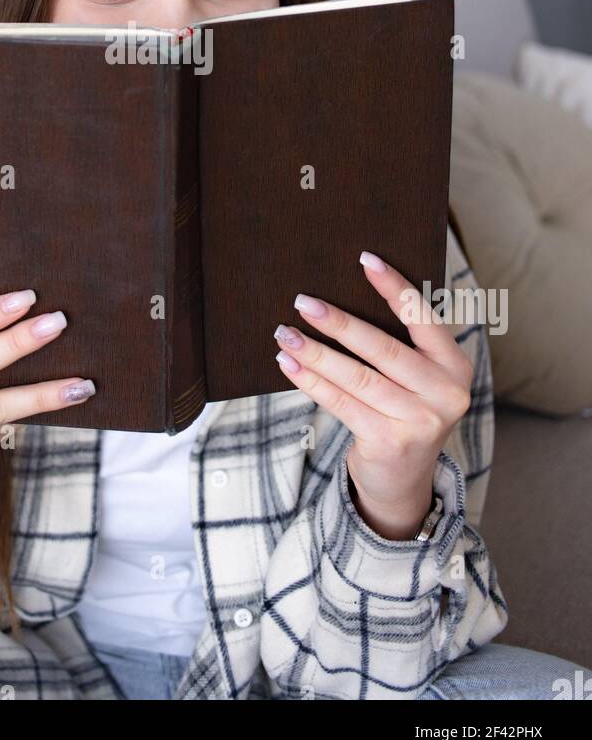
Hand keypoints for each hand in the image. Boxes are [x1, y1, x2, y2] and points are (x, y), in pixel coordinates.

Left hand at [274, 250, 472, 540]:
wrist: (404, 481)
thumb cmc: (403, 411)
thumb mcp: (417, 378)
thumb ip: (400, 344)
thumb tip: (344, 296)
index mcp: (455, 365)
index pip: (423, 318)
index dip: (394, 287)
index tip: (365, 258)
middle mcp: (445, 393)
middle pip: (383, 348)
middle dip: (339, 323)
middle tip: (303, 302)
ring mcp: (420, 421)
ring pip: (357, 377)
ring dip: (316, 352)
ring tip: (285, 333)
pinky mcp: (389, 442)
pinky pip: (342, 403)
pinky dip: (311, 382)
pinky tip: (289, 364)